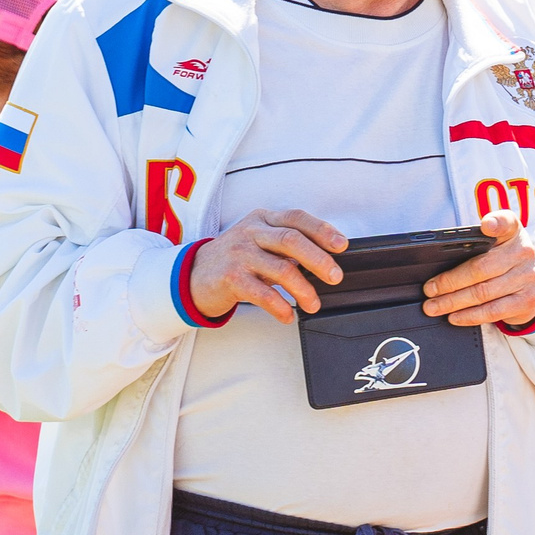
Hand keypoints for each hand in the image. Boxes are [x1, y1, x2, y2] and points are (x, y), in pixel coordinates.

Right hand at [187, 210, 345, 322]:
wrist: (192, 275)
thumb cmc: (235, 258)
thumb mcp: (258, 241)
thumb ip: (285, 244)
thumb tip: (322, 258)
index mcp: (263, 219)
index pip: (297, 218)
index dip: (322, 230)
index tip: (342, 245)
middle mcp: (251, 232)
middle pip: (292, 240)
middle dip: (319, 259)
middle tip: (335, 277)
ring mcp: (239, 254)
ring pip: (281, 269)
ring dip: (304, 290)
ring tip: (313, 304)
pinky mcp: (230, 278)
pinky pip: (263, 294)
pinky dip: (280, 307)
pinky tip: (288, 315)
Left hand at [422, 210, 534, 329]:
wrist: (534, 283)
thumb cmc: (505, 260)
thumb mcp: (497, 243)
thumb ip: (474, 243)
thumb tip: (437, 262)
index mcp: (512, 232)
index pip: (506, 222)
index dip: (496, 223)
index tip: (485, 226)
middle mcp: (522, 252)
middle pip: (481, 268)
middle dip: (450, 281)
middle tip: (429, 290)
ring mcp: (527, 277)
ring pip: (483, 293)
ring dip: (453, 302)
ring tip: (434, 306)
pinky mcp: (526, 300)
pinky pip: (492, 311)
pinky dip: (469, 316)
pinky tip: (454, 316)